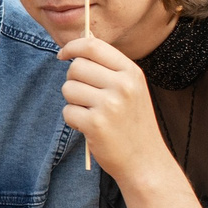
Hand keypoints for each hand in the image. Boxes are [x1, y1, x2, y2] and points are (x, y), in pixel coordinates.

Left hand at [56, 36, 168, 181]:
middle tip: (85, 97)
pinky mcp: (96, 124)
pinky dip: (73, 120)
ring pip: (68, 88)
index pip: (93, 46)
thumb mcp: (131, 89)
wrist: (145, 161)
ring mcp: (109, 105)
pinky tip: (90, 128)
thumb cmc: (132, 123)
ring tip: (92, 114)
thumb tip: (77, 46)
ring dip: (73, 102)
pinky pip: (67, 111)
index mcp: (131, 72)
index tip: (62, 54)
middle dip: (73, 80)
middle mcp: (122, 85)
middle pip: (76, 67)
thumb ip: (108, 68)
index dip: (72, 47)